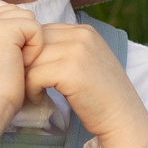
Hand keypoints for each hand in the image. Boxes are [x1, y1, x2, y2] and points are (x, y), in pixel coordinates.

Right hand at [0, 3, 41, 142]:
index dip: (13, 30)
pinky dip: (35, 47)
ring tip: (16, 64)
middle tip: (13, 63)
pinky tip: (22, 65)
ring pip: (27, 18)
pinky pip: (35, 28)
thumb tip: (19, 39)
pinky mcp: (5, 28)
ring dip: (29, 41)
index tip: (9, 57)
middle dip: (23, 35)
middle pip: (16, 13)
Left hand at [25, 25, 147, 147]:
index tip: (34, 74)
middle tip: (29, 85)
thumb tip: (26, 49)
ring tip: (35, 93)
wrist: (122, 117)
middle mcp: (81, 35)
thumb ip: (63, 49)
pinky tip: (40, 99)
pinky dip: (31, 90)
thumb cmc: (99, 95)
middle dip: (25, 64)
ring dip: (27, 79)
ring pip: (30, 59)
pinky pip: (34, 75)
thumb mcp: (85, 61)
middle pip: (33, 43)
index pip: (41, 32)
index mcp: (84, 30)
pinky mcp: (71, 71)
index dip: (32, 53)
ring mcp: (77, 51)